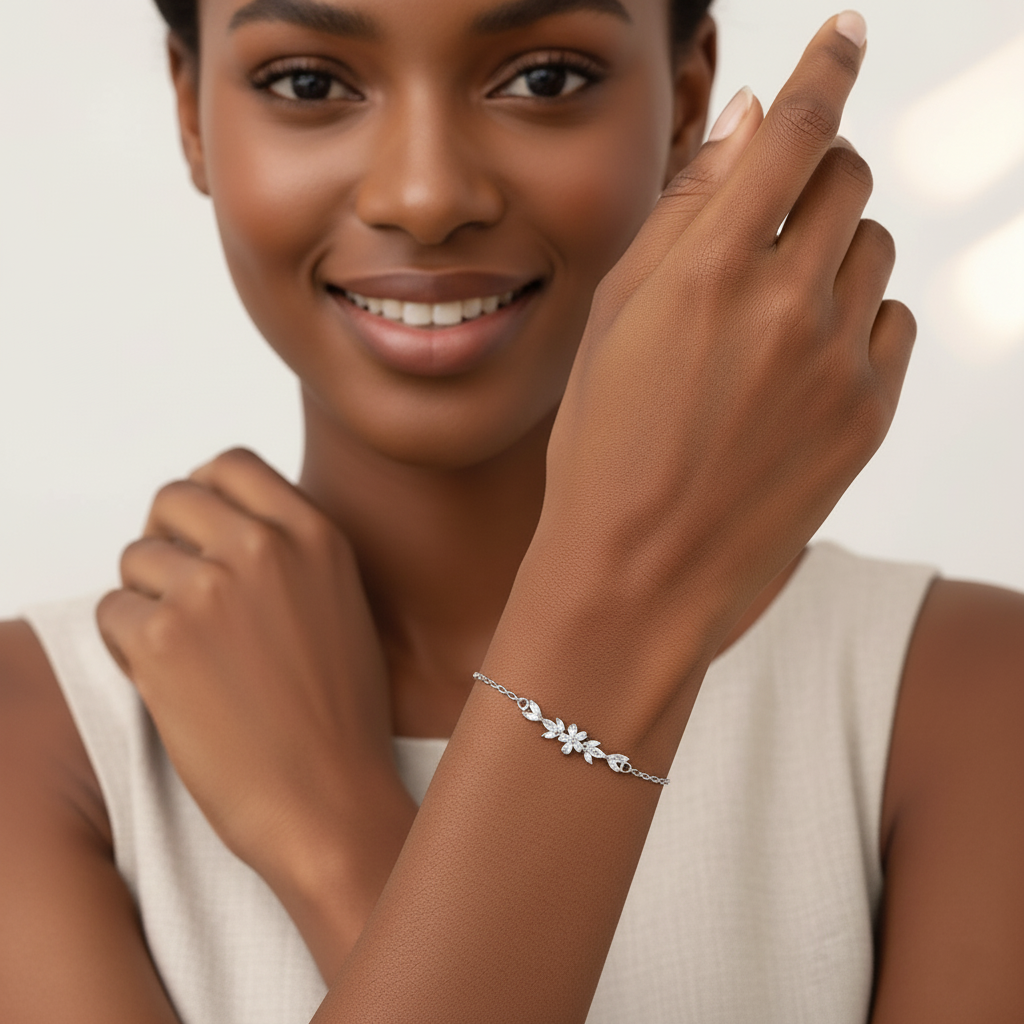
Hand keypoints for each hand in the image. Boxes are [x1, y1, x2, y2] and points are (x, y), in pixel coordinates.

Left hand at [97, 449, 413, 974]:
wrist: (330, 800)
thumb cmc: (340, 717)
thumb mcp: (342, 605)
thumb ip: (292, 552)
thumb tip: (226, 526)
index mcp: (316, 535)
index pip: (231, 464)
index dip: (205, 495)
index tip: (201, 532)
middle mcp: (264, 549)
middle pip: (173, 498)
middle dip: (166, 540)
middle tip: (178, 589)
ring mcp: (211, 590)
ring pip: (135, 557)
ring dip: (145, 598)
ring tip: (183, 648)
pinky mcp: (163, 641)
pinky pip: (110, 611)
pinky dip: (124, 644)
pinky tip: (167, 679)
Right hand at [530, 15, 913, 672]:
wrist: (637, 575)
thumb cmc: (601, 448)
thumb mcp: (614, 321)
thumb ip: (685, 213)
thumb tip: (750, 122)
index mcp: (709, 270)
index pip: (795, 129)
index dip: (827, 67)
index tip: (848, 33)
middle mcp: (786, 303)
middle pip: (846, 179)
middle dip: (814, 175)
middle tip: (772, 217)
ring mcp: (838, 362)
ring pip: (872, 250)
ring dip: (832, 252)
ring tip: (770, 314)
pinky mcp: (869, 415)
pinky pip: (892, 324)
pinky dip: (856, 319)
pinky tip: (801, 363)